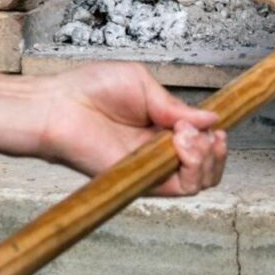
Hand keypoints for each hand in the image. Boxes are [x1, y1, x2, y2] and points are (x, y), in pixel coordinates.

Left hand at [35, 63, 228, 196]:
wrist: (58, 106)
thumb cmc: (90, 90)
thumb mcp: (143, 86)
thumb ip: (177, 107)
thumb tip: (212, 119)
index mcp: (160, 130)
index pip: (202, 146)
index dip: (215, 139)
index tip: (215, 124)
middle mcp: (158, 153)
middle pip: (207, 169)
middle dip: (216, 150)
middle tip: (197, 130)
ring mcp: (151, 168)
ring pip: (200, 182)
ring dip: (206, 157)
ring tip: (187, 135)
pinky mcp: (141, 181)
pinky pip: (180, 188)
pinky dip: (192, 165)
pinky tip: (180, 142)